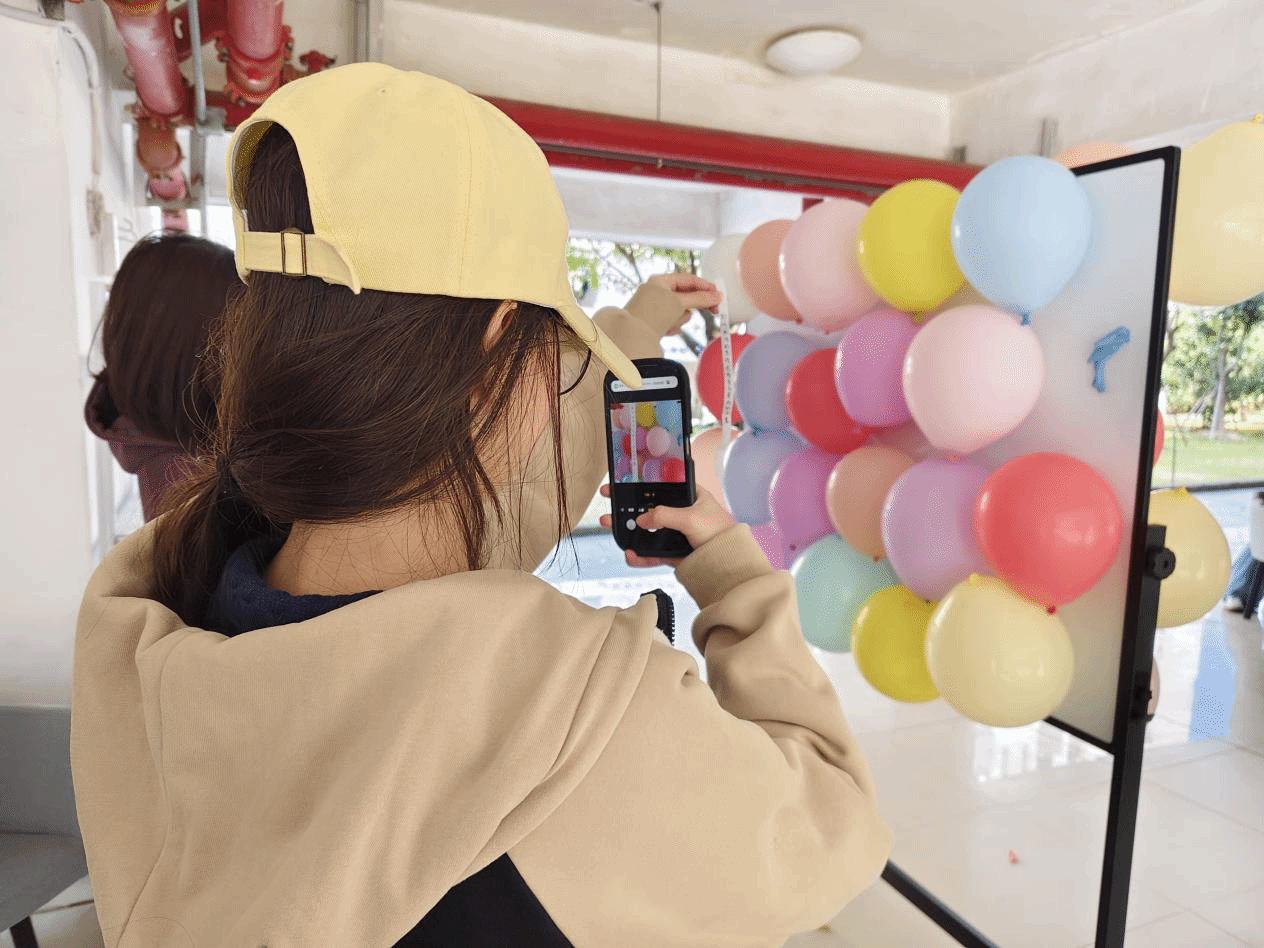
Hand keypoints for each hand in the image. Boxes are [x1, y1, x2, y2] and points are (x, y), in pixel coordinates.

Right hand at [599, 485, 735, 568]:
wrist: (729, 565)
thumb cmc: (720, 534)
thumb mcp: (691, 518)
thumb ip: (664, 515)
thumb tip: (642, 519)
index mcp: (689, 496)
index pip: (661, 486)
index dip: (641, 483)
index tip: (621, 482)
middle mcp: (681, 513)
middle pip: (649, 508)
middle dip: (627, 507)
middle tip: (608, 503)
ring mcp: (675, 533)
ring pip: (646, 531)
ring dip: (629, 531)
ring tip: (611, 527)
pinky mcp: (673, 552)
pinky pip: (651, 552)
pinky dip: (639, 555)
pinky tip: (630, 554)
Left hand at [645, 273, 723, 333]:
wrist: (631, 336)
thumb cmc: (651, 314)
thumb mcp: (680, 302)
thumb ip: (700, 298)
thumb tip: (717, 296)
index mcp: (661, 281)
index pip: (689, 280)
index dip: (705, 287)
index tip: (718, 295)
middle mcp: (656, 292)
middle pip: (685, 296)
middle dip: (694, 306)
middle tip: (713, 310)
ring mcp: (654, 308)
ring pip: (679, 312)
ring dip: (680, 318)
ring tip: (672, 323)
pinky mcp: (653, 323)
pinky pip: (671, 322)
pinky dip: (672, 326)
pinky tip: (666, 331)